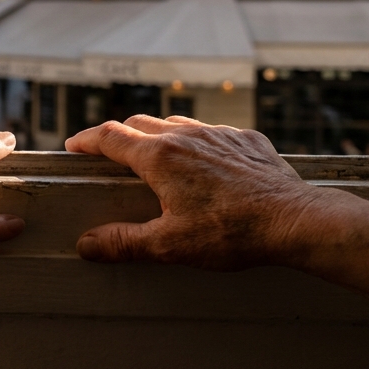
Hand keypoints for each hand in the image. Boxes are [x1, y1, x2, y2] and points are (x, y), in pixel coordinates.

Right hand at [65, 115, 324, 268]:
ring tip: (152, 156)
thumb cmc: (232, 233)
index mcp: (159, 157)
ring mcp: (217, 133)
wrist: (294, 220)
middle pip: (138, 123)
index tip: (74, 146)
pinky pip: (210, 132)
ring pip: (174, 123)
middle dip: (118, 136)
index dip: (87, 140)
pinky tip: (203, 164)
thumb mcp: (170, 245)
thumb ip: (124, 243)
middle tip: (108, 153)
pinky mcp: (245, 139)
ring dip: (155, 135)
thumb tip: (87, 244)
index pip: (110, 137)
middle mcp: (185, 135)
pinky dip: (195, 142)